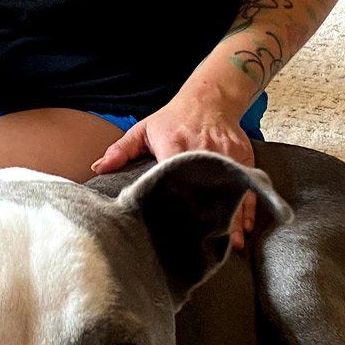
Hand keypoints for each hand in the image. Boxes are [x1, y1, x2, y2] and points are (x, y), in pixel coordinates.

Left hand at [90, 91, 259, 250]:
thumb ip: (121, 150)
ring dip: (232, 219)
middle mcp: (202, 151)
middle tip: (207, 246)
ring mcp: (226, 155)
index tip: (176, 228)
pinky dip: (247, 207)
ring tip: (230, 245)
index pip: (175, 177)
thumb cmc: (173, 118)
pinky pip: (246, 185)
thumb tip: (98, 169)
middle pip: (206, 190)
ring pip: (231, 190)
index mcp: (175, 147)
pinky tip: (244, 227)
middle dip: (209, 219)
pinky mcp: (243, 158)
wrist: (211, 98)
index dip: (177, 204)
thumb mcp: (144, 129)